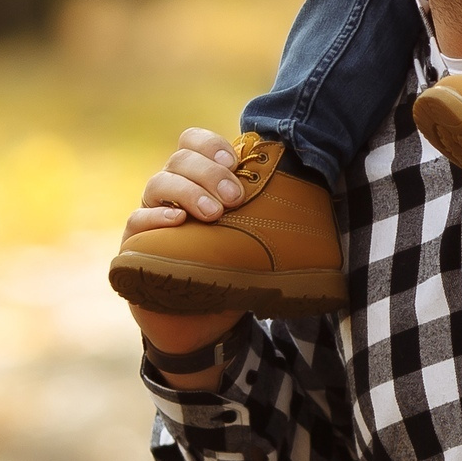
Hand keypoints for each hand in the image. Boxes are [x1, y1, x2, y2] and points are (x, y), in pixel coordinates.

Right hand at [120, 127, 253, 385]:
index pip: (192, 142)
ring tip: (214, 212)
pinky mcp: (137, 245)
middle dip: (209, 171)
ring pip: (158, 183)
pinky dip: (155, 217)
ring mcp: (152, 215)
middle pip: (179, 159)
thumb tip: (325, 198)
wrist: (203, 318)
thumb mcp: (257, 235)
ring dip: (188, 192)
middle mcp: (172, 192)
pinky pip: (137, 221)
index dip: (209, 143)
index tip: (234, 159)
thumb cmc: (234, 267)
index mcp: (199, 180)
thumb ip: (274, 211)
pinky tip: (178, 221)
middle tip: (235, 196)